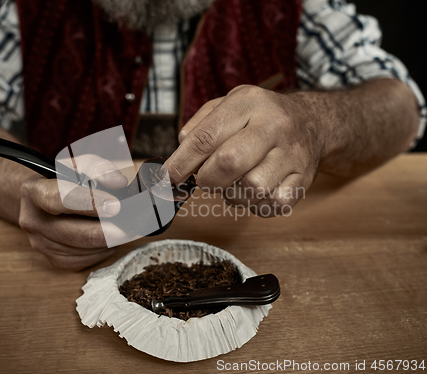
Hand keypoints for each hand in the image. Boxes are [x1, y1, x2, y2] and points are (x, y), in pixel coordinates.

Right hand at [19, 155, 128, 269]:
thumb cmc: (65, 179)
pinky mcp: (55, 259)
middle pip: (80, 234)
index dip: (90, 203)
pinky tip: (110, 235)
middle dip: (113, 230)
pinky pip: (88, 259)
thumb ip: (98, 167)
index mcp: (34, 192)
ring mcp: (42, 244)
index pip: (60, 199)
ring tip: (127, 225)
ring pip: (88, 249)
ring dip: (112, 240)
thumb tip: (118, 182)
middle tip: (137, 223)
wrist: (44, 200)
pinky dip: (105, 248)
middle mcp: (33, 221)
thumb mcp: (79, 163)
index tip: (115, 205)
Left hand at [165, 85, 322, 216]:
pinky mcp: (304, 179)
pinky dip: (257, 205)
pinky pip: (273, 205)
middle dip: (207, 179)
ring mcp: (293, 153)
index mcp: (249, 103)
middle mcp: (274, 125)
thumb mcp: (228, 105)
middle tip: (206, 179)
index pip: (205, 138)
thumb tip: (180, 153)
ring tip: (235, 182)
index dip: (180, 163)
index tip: (167, 178)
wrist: (311, 122)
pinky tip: (255, 191)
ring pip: (252, 188)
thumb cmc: (259, 117)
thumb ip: (199, 125)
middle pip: (229, 162)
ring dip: (233, 193)